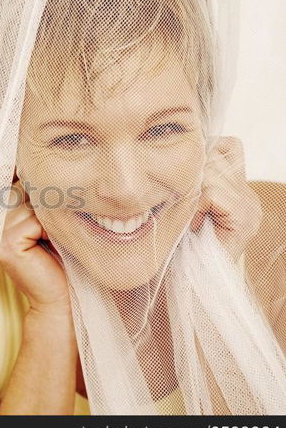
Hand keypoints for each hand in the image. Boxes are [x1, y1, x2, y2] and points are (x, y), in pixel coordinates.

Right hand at [0, 179, 70, 313]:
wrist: (57, 295)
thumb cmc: (54, 255)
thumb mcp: (39, 218)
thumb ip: (30, 194)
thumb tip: (32, 162)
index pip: (11, 178)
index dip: (29, 181)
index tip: (38, 196)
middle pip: (22, 187)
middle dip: (43, 201)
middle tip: (46, 228)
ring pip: (31, 203)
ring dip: (48, 217)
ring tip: (47, 238)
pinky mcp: (6, 243)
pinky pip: (36, 219)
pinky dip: (50, 230)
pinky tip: (47, 246)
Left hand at [190, 136, 262, 260]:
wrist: (190, 282)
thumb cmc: (180, 244)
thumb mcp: (185, 202)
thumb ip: (191, 178)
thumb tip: (178, 147)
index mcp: (238, 188)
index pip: (226, 146)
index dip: (201, 156)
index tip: (183, 182)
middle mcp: (249, 195)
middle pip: (216, 155)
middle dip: (191, 175)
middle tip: (183, 203)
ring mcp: (250, 207)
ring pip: (211, 172)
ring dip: (191, 193)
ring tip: (189, 216)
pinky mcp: (245, 219)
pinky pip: (212, 193)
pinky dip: (196, 206)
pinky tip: (194, 224)